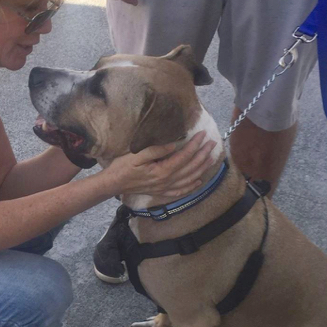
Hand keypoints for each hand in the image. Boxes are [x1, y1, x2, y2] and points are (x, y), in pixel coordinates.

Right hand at [101, 132, 216, 197]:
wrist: (113, 184)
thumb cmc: (122, 167)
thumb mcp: (136, 155)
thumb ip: (156, 150)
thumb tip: (174, 144)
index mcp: (162, 171)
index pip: (184, 156)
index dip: (195, 145)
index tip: (203, 134)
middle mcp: (167, 181)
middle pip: (190, 167)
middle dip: (203, 154)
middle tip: (213, 143)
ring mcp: (165, 188)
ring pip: (189, 179)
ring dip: (202, 168)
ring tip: (211, 158)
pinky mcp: (161, 192)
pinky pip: (181, 191)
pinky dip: (191, 186)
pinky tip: (198, 181)